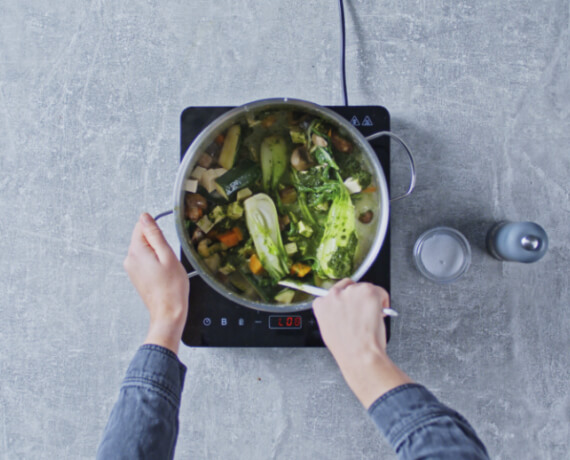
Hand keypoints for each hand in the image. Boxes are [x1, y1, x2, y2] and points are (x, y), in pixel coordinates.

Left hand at [123, 213, 188, 353]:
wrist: (168, 312)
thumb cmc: (172, 288)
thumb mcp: (167, 255)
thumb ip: (155, 234)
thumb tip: (145, 217)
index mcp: (136, 251)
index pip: (141, 226)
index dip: (157, 231)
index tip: (165, 244)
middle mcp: (129, 259)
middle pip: (142, 238)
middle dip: (157, 243)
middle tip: (168, 258)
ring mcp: (131, 268)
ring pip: (145, 249)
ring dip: (157, 254)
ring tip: (167, 268)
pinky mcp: (136, 276)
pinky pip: (145, 260)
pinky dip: (155, 263)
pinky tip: (163, 274)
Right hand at [313, 279, 411, 407]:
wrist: (359, 354)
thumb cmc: (347, 349)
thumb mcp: (328, 330)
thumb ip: (332, 314)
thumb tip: (342, 312)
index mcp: (321, 304)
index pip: (334, 293)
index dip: (345, 302)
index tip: (351, 308)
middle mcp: (334, 294)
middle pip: (349, 286)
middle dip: (357, 298)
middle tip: (364, 312)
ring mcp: (351, 292)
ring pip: (365, 288)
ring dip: (370, 300)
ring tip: (371, 317)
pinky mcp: (368, 292)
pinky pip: (380, 291)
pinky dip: (383, 301)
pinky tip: (380, 314)